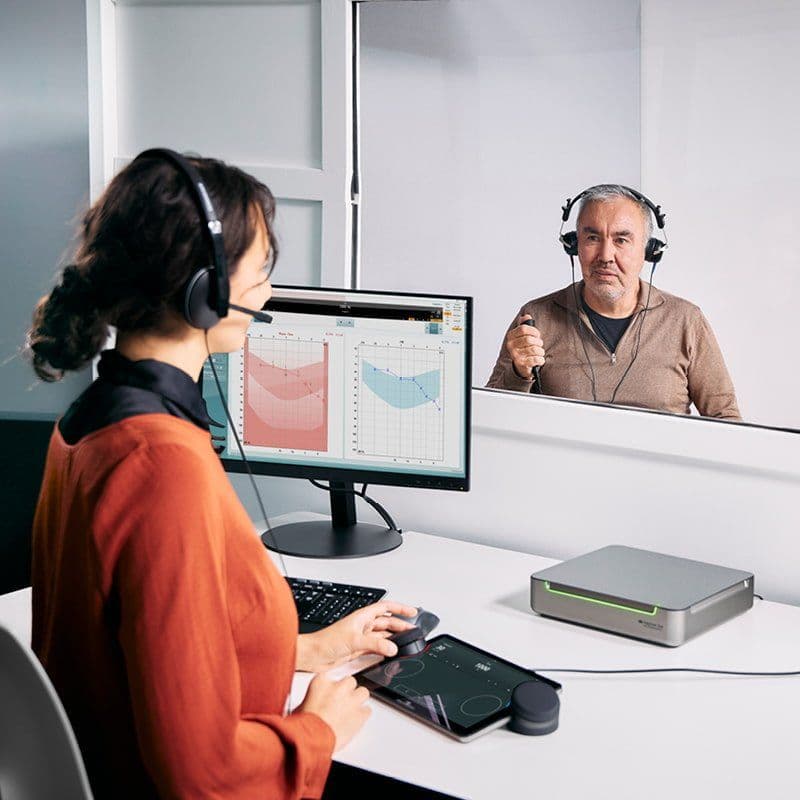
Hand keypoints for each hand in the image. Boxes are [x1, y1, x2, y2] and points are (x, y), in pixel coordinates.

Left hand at [296, 601, 417, 672]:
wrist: (313, 655)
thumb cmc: (325, 641)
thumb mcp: (354, 640)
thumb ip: (375, 644)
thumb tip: (392, 647)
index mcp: (362, 617)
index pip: (385, 608)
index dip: (399, 608)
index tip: (412, 611)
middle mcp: (362, 626)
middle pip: (386, 622)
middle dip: (400, 625)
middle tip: (413, 630)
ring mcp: (361, 638)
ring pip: (382, 635)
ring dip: (393, 638)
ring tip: (405, 642)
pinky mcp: (358, 650)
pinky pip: (377, 647)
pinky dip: (385, 649)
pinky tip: (391, 652)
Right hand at [297, 672, 370, 751]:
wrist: (311, 739)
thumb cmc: (304, 726)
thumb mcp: (300, 706)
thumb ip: (312, 699)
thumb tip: (313, 704)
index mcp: (322, 681)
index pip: (330, 677)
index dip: (331, 688)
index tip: (330, 694)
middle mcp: (339, 687)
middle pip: (350, 681)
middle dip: (346, 691)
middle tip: (340, 703)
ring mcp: (351, 699)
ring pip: (363, 692)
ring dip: (358, 700)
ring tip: (350, 711)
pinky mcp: (360, 714)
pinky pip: (367, 710)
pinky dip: (362, 715)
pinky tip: (355, 721)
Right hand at [506, 314, 544, 378]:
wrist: (521, 366)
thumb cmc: (524, 348)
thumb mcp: (523, 335)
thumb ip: (524, 324)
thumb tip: (526, 316)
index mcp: (511, 336)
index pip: (523, 329)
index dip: (534, 331)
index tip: (537, 334)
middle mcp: (510, 345)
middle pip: (529, 339)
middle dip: (538, 342)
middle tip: (539, 345)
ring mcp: (515, 355)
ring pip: (534, 349)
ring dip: (540, 351)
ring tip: (539, 352)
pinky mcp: (521, 364)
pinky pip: (536, 359)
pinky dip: (540, 359)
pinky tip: (538, 359)